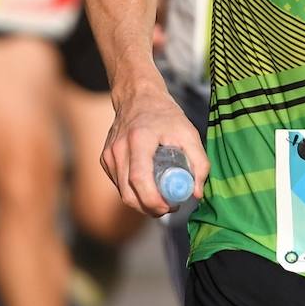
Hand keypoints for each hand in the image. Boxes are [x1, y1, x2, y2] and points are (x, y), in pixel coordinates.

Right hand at [101, 79, 209, 216]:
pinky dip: (134, 191)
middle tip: (170, 207)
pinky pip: (119, 184)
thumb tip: (196, 193)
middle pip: (128, 193)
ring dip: (142, 203)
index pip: (140, 179)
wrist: (138, 97)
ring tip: (162, 198)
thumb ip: (199, 162)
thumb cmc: (166, 115)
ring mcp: (108, 155)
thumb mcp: (189, 133)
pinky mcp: (105, 159)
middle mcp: (118, 149)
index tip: (171, 205)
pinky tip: (148, 185)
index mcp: (139, 140)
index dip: (153, 200)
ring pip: (123, 193)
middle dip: (150, 208)